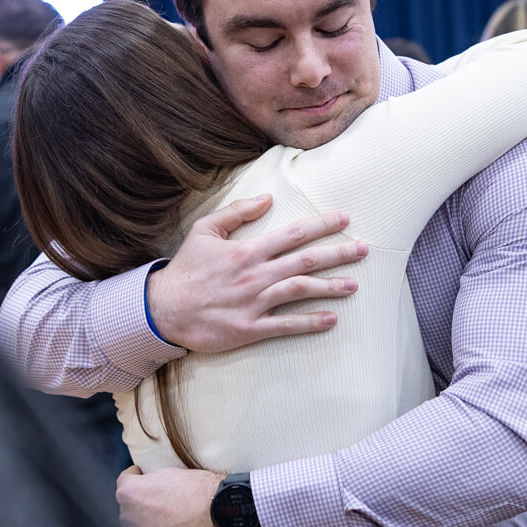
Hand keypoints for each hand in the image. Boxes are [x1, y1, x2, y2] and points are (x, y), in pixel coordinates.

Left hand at [117, 465, 228, 526]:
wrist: (219, 515)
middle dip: (143, 504)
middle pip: (131, 508)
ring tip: (174, 517)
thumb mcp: (171, 472)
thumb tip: (151, 485)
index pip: (124, 481)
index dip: (134, 476)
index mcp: (131, 494)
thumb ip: (152, 480)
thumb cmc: (199, 491)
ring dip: (152, 523)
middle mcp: (130, 517)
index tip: (140, 475)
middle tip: (163, 499)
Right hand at [148, 194, 367, 352]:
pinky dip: (310, 322)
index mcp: (247, 251)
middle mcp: (255, 275)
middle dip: (338, 253)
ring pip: (301, 290)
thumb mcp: (204, 231)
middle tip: (364, 249)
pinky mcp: (249, 329)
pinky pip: (286, 325)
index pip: (293, 234)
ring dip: (331, 287)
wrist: (162, 310)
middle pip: (306, 261)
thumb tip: (267, 197)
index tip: (345, 218)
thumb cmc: (186, 269)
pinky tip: (332, 319)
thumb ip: (237, 212)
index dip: (322, 225)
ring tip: (354, 284)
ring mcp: (254, 303)